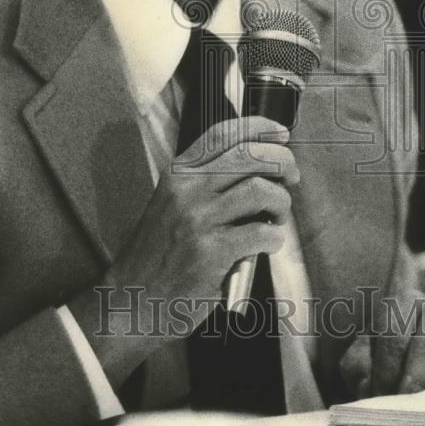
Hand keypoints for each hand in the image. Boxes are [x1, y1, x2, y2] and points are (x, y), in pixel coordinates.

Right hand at [70, 116, 298, 383]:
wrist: (132, 299)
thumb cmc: (158, 254)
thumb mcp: (171, 203)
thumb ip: (206, 183)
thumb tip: (259, 166)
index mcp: (177, 173)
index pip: (222, 133)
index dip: (258, 127)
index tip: (281, 133)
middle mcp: (186, 189)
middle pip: (250, 155)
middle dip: (282, 162)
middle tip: (292, 178)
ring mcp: (198, 220)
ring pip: (260, 190)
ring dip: (281, 203)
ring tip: (277, 218)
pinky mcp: (211, 253)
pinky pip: (261, 233)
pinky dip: (274, 238)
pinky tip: (268, 244)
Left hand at [339, 294, 424, 399]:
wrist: (411, 371)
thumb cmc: (381, 365)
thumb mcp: (361, 362)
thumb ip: (358, 365)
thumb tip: (369, 379)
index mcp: (403, 301)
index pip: (395, 327)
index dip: (387, 364)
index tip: (381, 391)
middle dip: (416, 374)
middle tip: (406, 399)